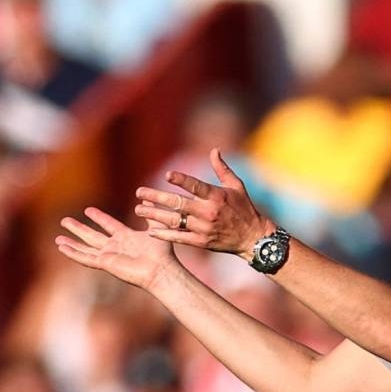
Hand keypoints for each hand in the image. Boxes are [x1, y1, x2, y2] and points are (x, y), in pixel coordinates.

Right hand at [55, 207, 179, 291]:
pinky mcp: (106, 264)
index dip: (98, 217)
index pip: (108, 225)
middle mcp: (116, 247)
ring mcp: (110, 256)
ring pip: (85, 247)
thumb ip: (151, 212)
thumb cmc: (163, 252)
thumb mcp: (157, 226)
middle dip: (78, 228)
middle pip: (92, 236)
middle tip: (65, 220)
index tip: (88, 210)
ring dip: (72, 242)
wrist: (161, 269)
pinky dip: (73, 253)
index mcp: (127, 237)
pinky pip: (86, 258)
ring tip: (57, 238)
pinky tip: (62, 248)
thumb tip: (146, 197)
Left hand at [134, 148, 273, 259]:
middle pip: (178, 204)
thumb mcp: (236, 186)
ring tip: (138, 209)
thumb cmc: (244, 209)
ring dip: (154, 215)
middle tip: (139, 192)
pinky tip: (150, 230)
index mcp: (216, 196)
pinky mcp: (201, 242)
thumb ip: (222, 168)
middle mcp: (208, 212)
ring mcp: (203, 228)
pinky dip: (164, 234)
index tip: (167, 175)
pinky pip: (179, 238)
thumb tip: (214, 150)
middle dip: (156, 197)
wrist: (252, 238)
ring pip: (174, 221)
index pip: (196, 186)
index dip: (182, 180)